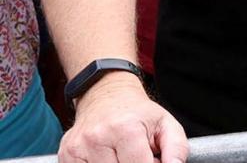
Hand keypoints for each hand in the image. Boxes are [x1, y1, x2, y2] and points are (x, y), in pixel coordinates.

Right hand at [60, 73, 188, 162]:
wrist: (106, 95)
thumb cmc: (138, 113)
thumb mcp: (166, 123)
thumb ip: (176, 149)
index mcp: (125, 129)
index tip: (151, 158)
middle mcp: (97, 138)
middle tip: (135, 155)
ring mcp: (78, 148)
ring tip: (122, 156)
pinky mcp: (66, 156)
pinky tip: (106, 158)